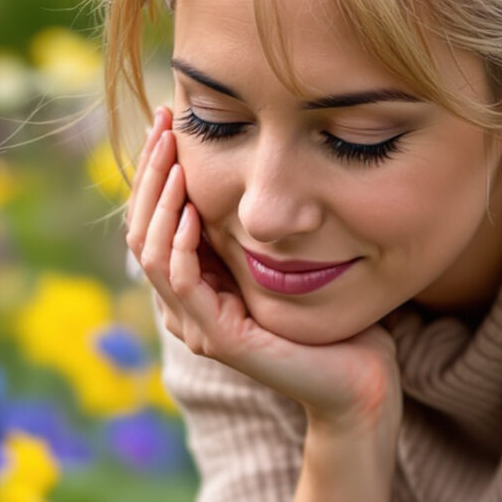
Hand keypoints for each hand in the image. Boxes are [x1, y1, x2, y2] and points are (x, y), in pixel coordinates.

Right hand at [125, 107, 404, 436]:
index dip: (154, 171)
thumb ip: (256, 226)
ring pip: (150, 252)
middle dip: (149, 173)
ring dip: (158, 199)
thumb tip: (250, 165)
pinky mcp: (219, 339)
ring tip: (174, 156)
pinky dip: (180, 239)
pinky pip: (181, 281)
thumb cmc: (335, 320)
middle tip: (162, 122)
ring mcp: (198, 326)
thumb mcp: (286, 256)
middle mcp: (186, 308)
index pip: (152, 222)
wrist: (361, 381)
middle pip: (140, 231)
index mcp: (195, 289)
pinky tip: (194, 207)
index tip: (167, 120)